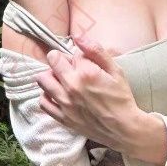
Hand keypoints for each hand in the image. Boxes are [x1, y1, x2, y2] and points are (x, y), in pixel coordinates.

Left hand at [32, 36, 142, 150]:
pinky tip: (57, 94)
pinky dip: (47, 95)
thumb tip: (77, 36)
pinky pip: (43, 102)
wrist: (124, 129)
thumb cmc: (122, 99)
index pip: (72, 52)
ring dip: (51, 75)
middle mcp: (72, 86)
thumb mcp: (116, 70)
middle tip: (72, 68)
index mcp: (85, 72)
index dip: (80, 56)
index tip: (86, 63)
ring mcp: (65, 103)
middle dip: (61, 60)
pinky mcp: (63, 118)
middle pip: (53, 60)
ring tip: (62, 80)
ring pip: (43, 79)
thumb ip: (96, 50)